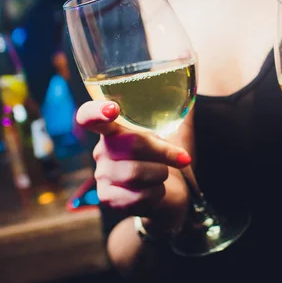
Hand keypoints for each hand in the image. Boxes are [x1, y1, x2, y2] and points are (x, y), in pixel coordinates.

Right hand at [76, 101, 192, 232]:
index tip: (112, 110)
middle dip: (164, 151)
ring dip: (162, 174)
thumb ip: (179, 108)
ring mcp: (103, 176)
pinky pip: (138, 196)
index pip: (90, 116)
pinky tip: (156, 192)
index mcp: (114, 130)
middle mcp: (102, 151)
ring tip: (163, 175)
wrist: (172, 196)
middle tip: (181, 158)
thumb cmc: (170, 159)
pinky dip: (157, 194)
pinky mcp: (109, 199)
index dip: (96, 112)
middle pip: (131, 144)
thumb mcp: (177, 131)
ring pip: (136, 173)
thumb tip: (192, 83)